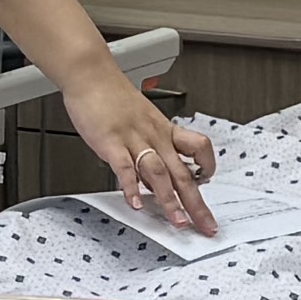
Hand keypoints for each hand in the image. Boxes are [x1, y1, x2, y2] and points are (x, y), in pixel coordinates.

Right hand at [67, 61, 209, 232]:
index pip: (198, 148)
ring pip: (159, 173)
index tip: (209, 186)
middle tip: (205, 225)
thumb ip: (148, 148)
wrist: (91, 74)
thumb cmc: (113, 96)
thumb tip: (152, 177)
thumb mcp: (141, 119)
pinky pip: (125, 168)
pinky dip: (131, 187)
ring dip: (169, 200)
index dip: (208, 167)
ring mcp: (134, 139)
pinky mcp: (111, 142)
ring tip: (177, 222)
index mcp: (164, 130)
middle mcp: (154, 136)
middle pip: (183, 173)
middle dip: (196, 204)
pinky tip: (134, 203)